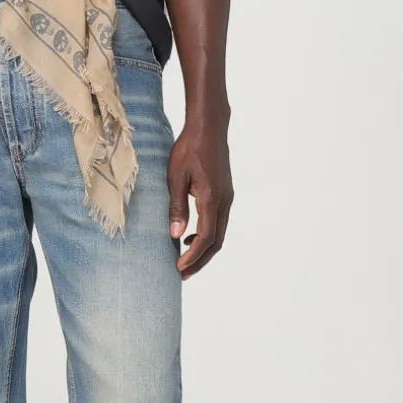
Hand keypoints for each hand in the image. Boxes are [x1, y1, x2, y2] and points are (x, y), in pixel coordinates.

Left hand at [167, 120, 232, 279]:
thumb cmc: (189, 149)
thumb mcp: (176, 177)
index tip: (179, 268)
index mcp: (211, 198)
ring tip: (186, 261)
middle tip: (182, 274)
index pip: (205, 237)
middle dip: (199, 260)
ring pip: (219, 234)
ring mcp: (227, 198)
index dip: (193, 256)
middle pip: (216, 241)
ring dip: (204, 250)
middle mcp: (224, 201)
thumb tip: (176, 235)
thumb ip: (176, 207)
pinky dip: (208, 236)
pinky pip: (219, 222)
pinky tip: (191, 237)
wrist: (209, 128)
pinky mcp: (225, 194)